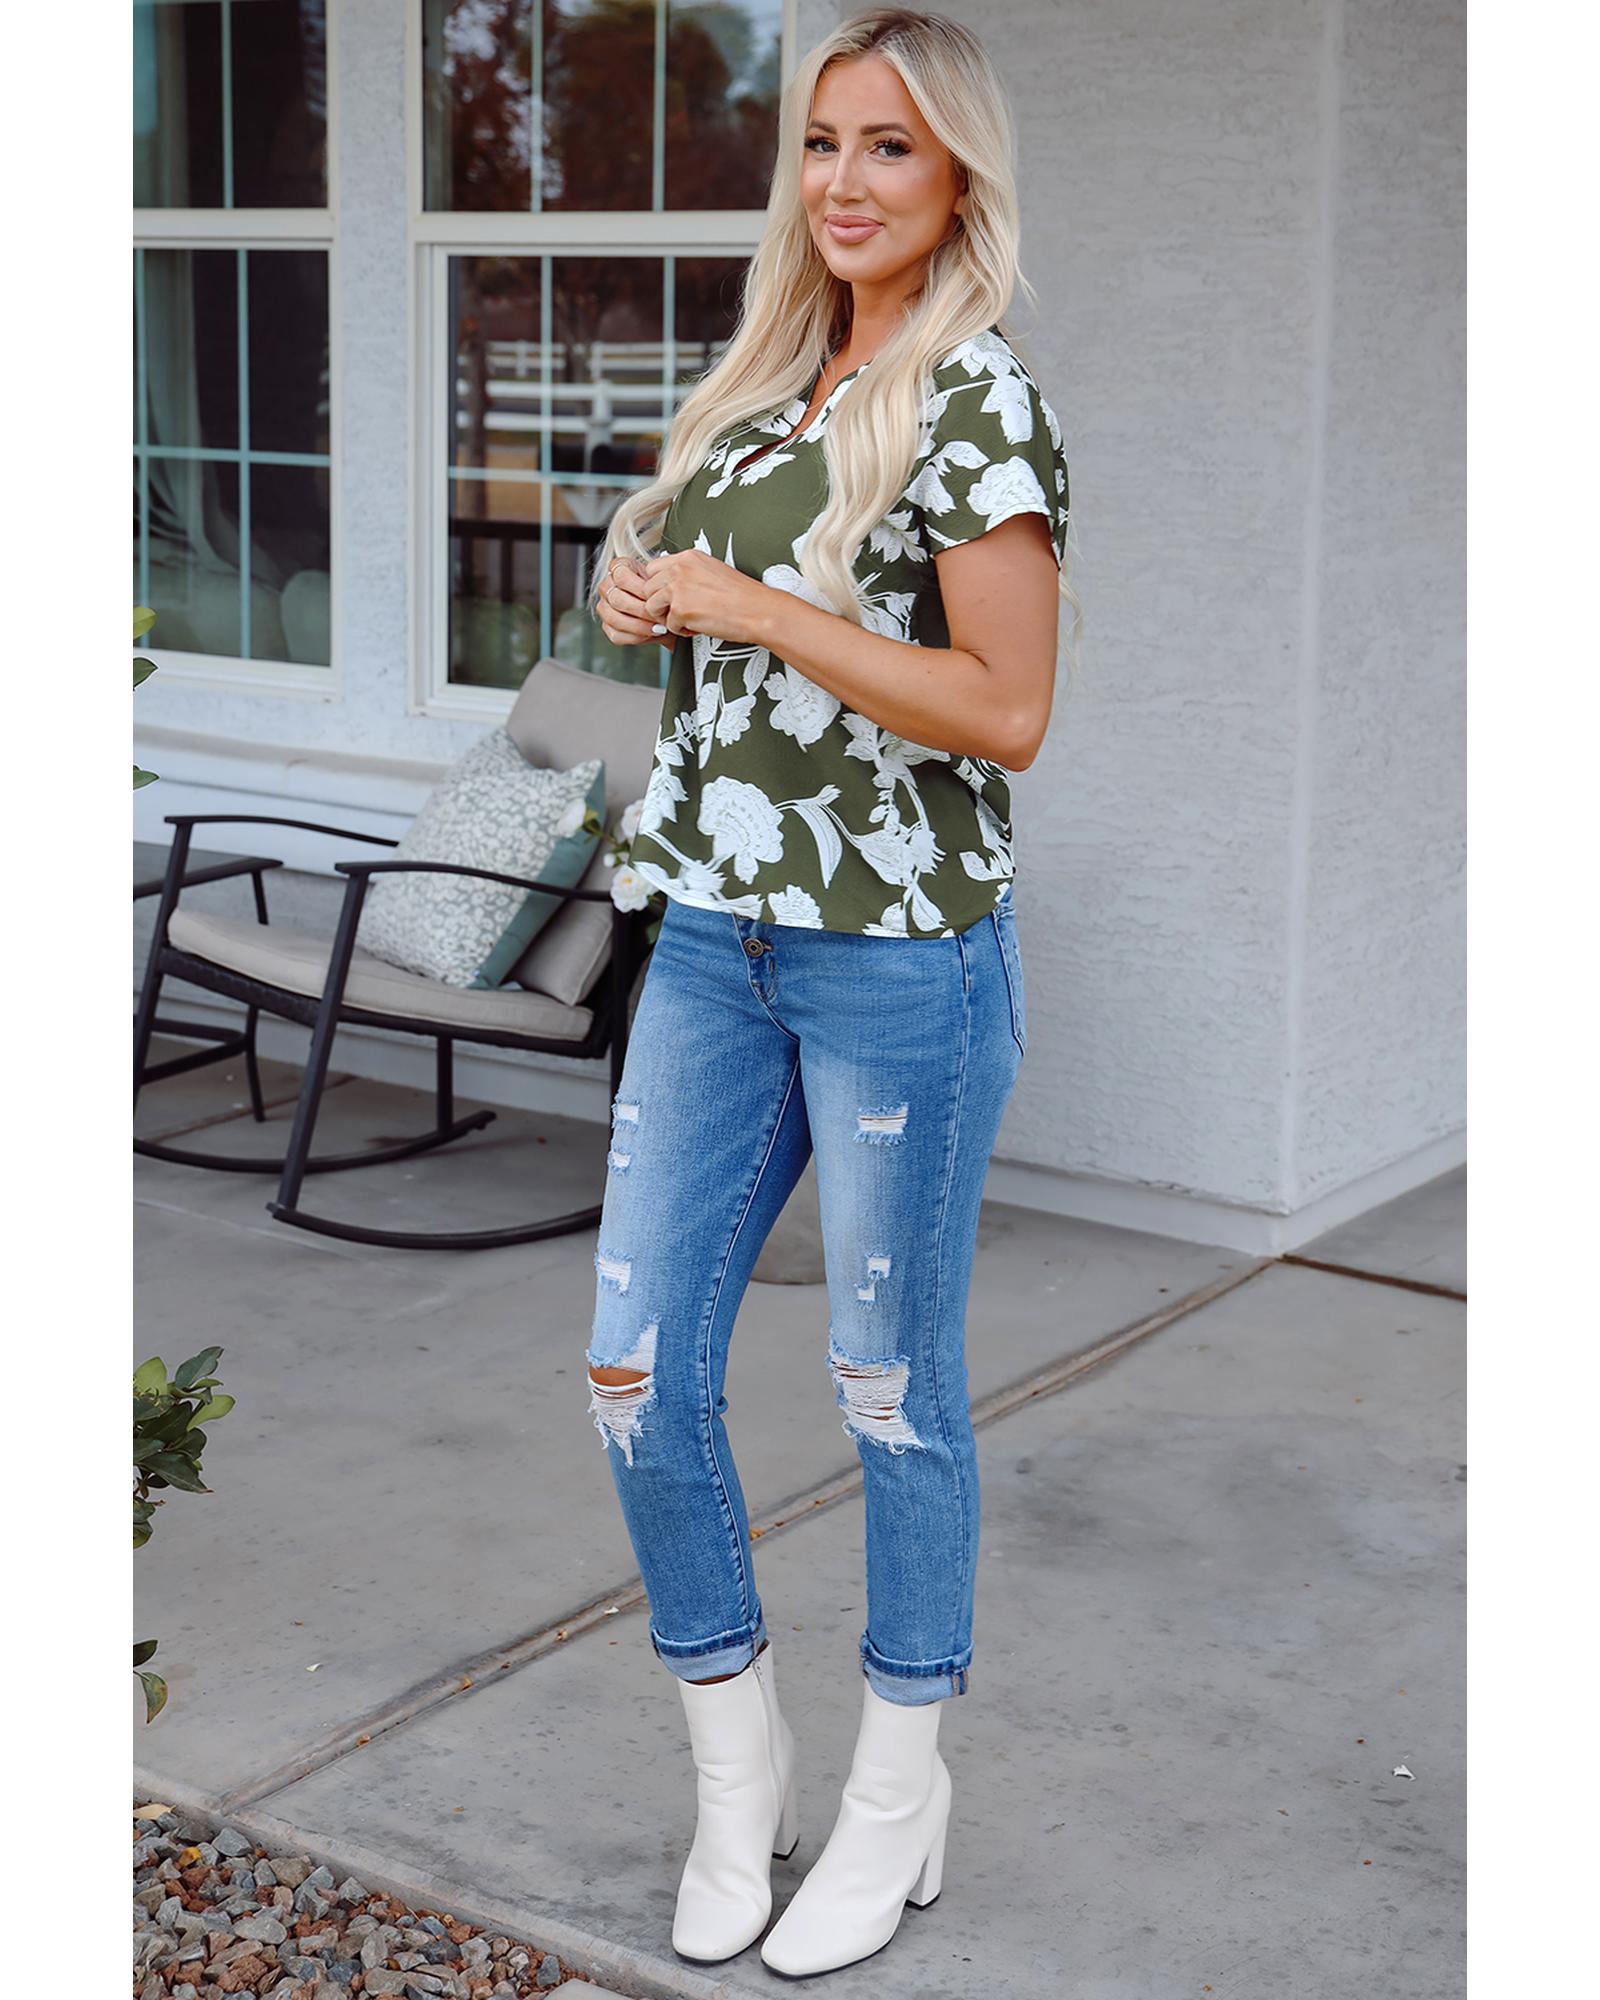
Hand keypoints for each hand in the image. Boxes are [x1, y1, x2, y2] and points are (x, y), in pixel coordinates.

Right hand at [596, 555, 667, 646]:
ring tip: (657, 627)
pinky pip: (616, 634)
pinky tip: (649, 634)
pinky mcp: (607, 626)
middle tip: (660, 616)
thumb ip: (659, 584)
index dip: (640, 589)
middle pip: (617, 599)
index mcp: (617, 568)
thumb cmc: (659, 590)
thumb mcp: (660, 580)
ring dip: (639, 625)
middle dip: (642, 610)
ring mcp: (604, 606)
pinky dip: (636, 636)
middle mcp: (606, 586)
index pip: (622, 576)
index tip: (657, 597)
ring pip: (614, 618)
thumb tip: (666, 592)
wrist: (661, 606)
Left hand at [641, 550, 773, 647]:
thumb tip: (671, 584)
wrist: (758, 610)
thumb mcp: (712, 571)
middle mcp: (680, 569)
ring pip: (652, 606)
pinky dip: (682, 631)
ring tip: (687, 619)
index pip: (653, 568)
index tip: (669, 596)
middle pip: (647, 587)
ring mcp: (678, 589)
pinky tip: (699, 626)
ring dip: (667, 617)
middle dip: (659, 602)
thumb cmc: (742, 596)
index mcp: (688, 557)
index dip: (659, 586)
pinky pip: (669, 625)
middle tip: (677, 611)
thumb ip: (689, 573)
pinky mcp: (680, 610)